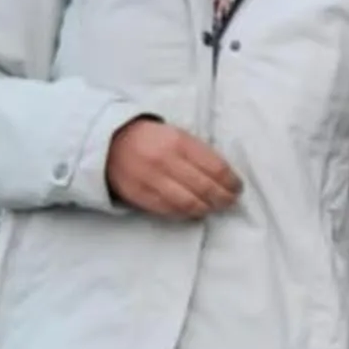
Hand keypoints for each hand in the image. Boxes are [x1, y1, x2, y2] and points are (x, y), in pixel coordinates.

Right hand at [104, 118, 240, 219]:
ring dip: (207, 208)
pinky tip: (195, 211)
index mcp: (179, 142)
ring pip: (189, 203)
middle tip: (230, 201)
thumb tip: (225, 176)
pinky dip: (187, 214)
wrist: (111, 143)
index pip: (215, 167)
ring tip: (214, 208)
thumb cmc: (152, 139)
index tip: (237, 187)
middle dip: (223, 198)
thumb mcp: (177, 135)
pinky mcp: (141, 196)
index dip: (231, 181)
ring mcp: (152, 181)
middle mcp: (166, 161)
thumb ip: (199, 153)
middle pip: (205, 188)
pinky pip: (170, 210)